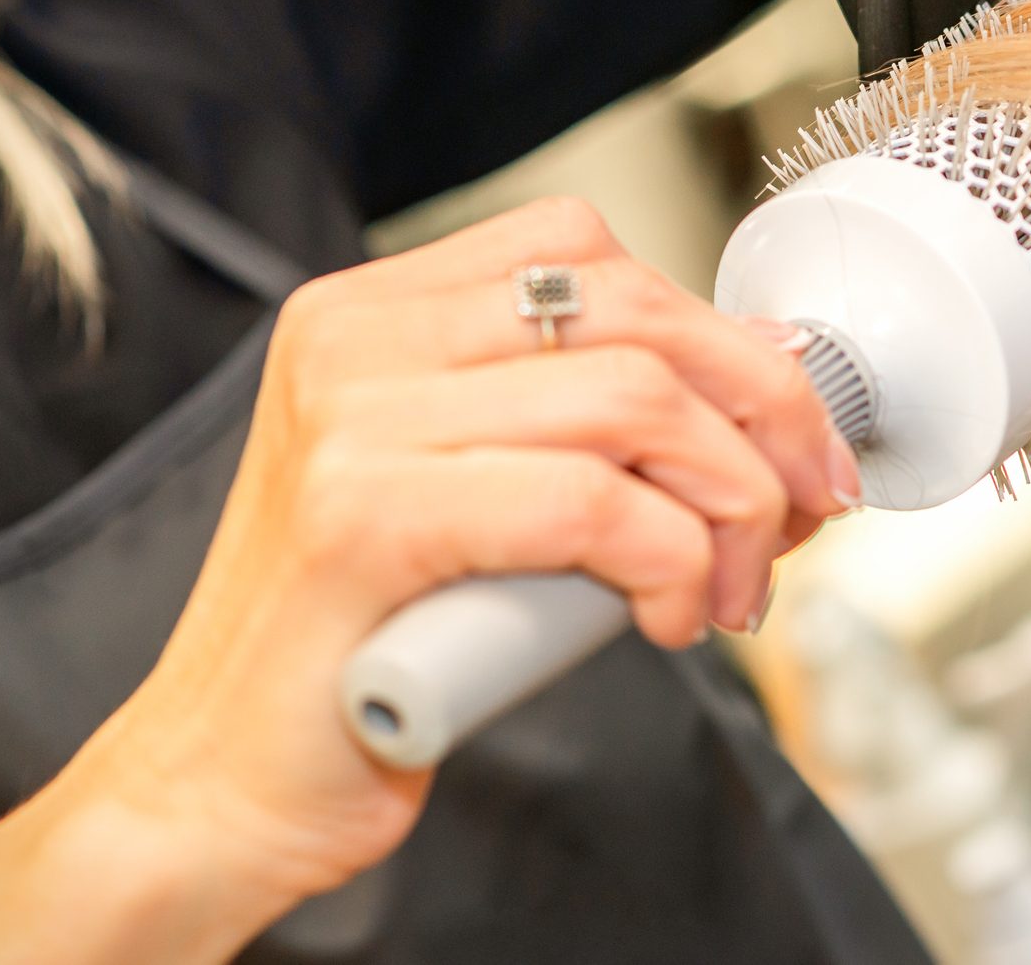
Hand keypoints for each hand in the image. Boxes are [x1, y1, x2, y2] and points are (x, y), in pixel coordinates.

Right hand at [0, 198, 857, 961]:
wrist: (224, 780)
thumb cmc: (371, 642)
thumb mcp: (497, 494)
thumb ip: (601, 421)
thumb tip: (770, 363)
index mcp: (375, 312)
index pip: (590, 249)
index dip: (721, 334)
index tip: (790, 432)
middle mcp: (353, 339)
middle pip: (634, 313)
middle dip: (765, 410)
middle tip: (805, 505)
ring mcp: (350, 421)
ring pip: (632, 401)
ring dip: (730, 502)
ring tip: (730, 587)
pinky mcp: (362, 519)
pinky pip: (589, 503)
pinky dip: (671, 561)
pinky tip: (667, 618)